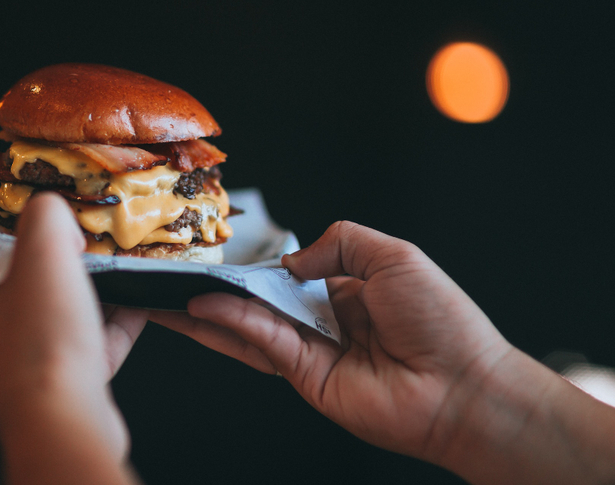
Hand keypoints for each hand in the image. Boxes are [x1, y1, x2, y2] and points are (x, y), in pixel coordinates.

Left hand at [0, 192, 147, 464]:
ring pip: (58, 326)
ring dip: (93, 303)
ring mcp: (14, 378)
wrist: (64, 424)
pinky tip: (136, 310)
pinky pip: (81, 355)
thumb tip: (53, 213)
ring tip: (122, 279)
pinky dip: (107, 333)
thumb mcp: (44, 250)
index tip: (63, 236)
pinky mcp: (51, 399)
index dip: (31, 244)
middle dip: (68, 274)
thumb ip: (45, 214)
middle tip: (96, 257)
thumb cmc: (44, 343)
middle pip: (29, 293)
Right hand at [150, 220, 510, 460]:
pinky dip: (229, 322)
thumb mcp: (393, 255)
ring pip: (247, 324)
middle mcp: (323, 322)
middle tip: (175, 272)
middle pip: (258, 300)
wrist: (465, 387)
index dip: (253, 263)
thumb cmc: (444, 322)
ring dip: (205, 309)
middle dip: (216, 287)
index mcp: (347, 290)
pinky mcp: (305, 377)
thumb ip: (338, 243)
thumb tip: (290, 259)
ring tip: (165, 292)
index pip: (286, 273)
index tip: (217, 251)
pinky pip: (260, 342)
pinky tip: (203, 304)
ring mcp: (311, 351)